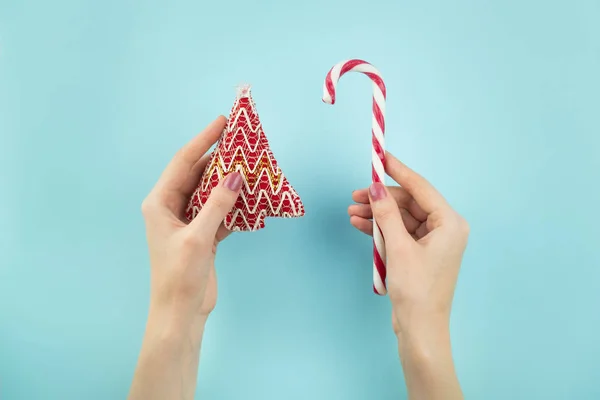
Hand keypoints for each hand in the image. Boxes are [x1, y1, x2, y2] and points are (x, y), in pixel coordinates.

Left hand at [141, 115, 242, 319]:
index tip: (223, 122)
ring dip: (228, 180)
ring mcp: (187, 220)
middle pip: (197, 173)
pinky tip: (251, 197)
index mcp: (160, 202)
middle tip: (242, 140)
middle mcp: (171, 207)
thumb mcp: (199, 237)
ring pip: (209, 191)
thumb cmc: (181, 275)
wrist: (180, 312)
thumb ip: (217, 204)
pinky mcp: (202, 234)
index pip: (183, 162)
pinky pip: (219, 210)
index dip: (203, 140)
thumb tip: (236, 175)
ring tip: (250, 163)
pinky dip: (233, 204)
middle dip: (218, 157)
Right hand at [348, 151, 466, 398]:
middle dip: (381, 199)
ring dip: (377, 215)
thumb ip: (386, 214)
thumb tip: (376, 186)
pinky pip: (399, 233)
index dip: (398, 171)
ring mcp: (432, 242)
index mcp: (450, 223)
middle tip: (355, 195)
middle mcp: (445, 228)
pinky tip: (360, 225)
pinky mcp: (419, 254)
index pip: (421, 188)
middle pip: (409, 203)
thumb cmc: (415, 289)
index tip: (380, 156)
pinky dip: (381, 229)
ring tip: (352, 212)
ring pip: (401, 218)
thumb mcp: (398, 247)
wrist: (419, 329)